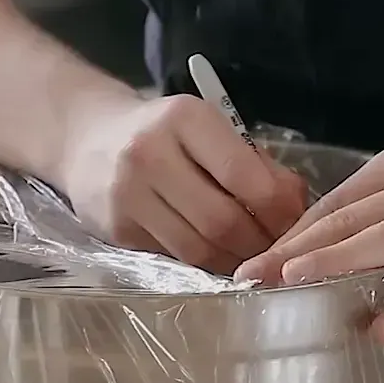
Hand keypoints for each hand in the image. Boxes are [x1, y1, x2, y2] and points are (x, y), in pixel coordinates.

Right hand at [58, 94, 311, 274]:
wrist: (87, 139)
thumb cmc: (164, 133)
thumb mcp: (208, 130)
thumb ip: (254, 163)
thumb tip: (296, 206)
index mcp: (185, 119)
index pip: (243, 175)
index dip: (278, 209)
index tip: (296, 222)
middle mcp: (150, 153)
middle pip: (222, 220)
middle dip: (259, 242)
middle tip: (277, 248)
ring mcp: (127, 194)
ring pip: (198, 248)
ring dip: (234, 261)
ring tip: (251, 256)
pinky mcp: (116, 228)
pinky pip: (174, 257)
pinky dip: (204, 263)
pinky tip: (217, 255)